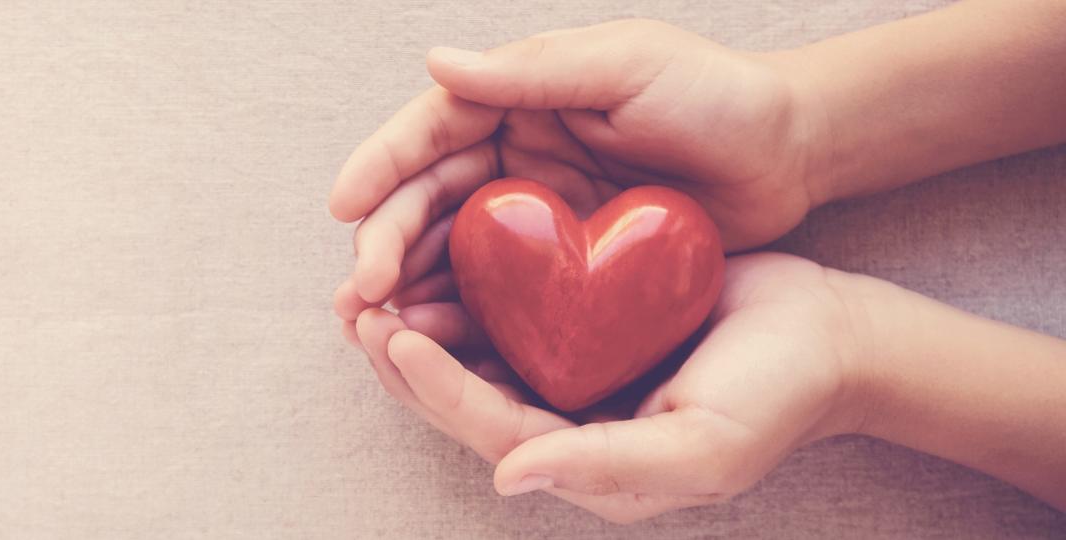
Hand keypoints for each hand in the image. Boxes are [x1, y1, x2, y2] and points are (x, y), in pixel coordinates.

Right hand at [330, 20, 829, 318]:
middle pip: (426, 200)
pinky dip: (460, 317)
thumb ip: (534, 72)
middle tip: (359, 295)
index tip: (343, 206)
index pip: (430, 132)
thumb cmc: (717, 94)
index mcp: (517, 100)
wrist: (794, 153)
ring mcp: (535, 215)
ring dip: (407, 288)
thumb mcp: (627, 66)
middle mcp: (512, 156)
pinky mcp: (562, 267)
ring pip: (449, 252)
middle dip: (383, 244)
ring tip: (375, 330)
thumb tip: (437, 62)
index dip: (380, 168)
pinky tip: (435, 346)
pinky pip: (497, 293)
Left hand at [350, 253, 866, 522]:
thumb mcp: (702, 447)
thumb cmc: (775, 396)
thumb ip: (607, 467)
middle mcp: (565, 420)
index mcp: (582, 460)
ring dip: (421, 320)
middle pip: (463, 394)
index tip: (394, 339)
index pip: (490, 426)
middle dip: (405, 357)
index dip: (436, 387)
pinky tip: (436, 252)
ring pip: (475, 350)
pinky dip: (466, 286)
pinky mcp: (582, 321)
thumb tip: (511, 476)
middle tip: (357, 307)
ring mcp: (572, 370)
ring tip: (372, 282)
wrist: (827, 334)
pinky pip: (510, 307)